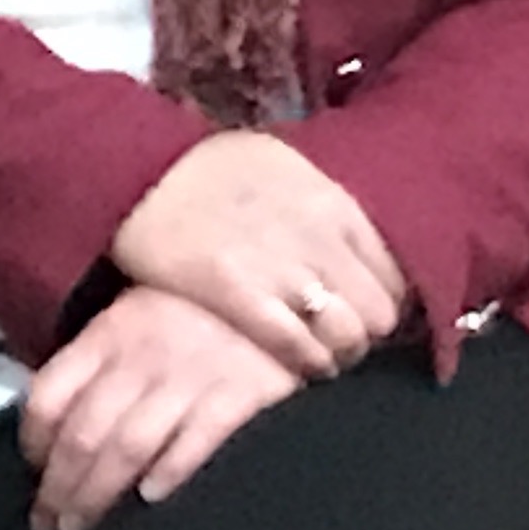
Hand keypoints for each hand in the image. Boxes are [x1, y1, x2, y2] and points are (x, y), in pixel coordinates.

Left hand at [19, 284, 303, 529]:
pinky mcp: (239, 394)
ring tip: (81, 526)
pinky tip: (151, 498)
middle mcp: (139, 360)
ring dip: (97, 492)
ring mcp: (188, 377)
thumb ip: (98, 362)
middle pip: (83, 432)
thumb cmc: (193, 308)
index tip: (31, 472)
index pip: (49, 394)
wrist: (276, 287)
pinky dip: (170, 470)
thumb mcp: (132, 319)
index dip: (32, 441)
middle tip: (47, 524)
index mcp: (106, 337)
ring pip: (127, 445)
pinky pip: (197, 438)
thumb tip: (57, 422)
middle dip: (58, 485)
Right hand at [107, 132, 405, 378]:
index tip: (360, 306)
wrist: (134, 172)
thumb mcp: (281, 165)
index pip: (393, 273)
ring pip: (347, 335)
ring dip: (340, 351)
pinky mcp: (240, 296)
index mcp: (331, 202)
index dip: (380, 297)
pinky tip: (302, 363)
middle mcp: (316, 236)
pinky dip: (309, 362)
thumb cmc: (205, 169)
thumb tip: (356, 243)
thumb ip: (324, 204)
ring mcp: (279, 268)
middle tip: (342, 335)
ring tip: (323, 353)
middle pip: (377, 311)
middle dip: (365, 330)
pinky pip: (299, 347)